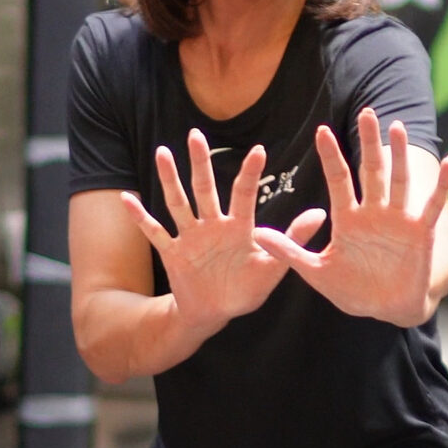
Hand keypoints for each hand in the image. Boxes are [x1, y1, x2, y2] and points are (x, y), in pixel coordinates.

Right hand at [123, 129, 322, 334]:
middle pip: (205, 188)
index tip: (258, 150)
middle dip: (200, 163)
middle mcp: (213, 226)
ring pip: (179, 202)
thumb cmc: (246, 290)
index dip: (250, 173)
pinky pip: (155, 231)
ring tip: (163, 153)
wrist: (216, 313)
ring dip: (170, 179)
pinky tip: (127, 198)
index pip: (244, 194)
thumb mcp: (274, 268)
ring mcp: (191, 237)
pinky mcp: (173, 252)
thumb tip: (320, 213)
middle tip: (196, 134)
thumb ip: (293, 240)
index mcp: (238, 228)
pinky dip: (140, 217)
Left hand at [253, 108, 447, 326]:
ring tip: (397, 127)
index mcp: (348, 218)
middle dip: (369, 143)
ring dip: (400, 155)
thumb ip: (289, 251)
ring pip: (399, 181)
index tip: (321, 131)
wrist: (385, 310)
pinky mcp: (421, 232)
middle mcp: (374, 213)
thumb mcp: (316, 271)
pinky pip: (433, 205)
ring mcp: (398, 220)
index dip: (332, 156)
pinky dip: (442, 185)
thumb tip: (256, 234)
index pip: (339, 180)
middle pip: (371, 172)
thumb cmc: (352, 291)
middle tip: (367, 113)